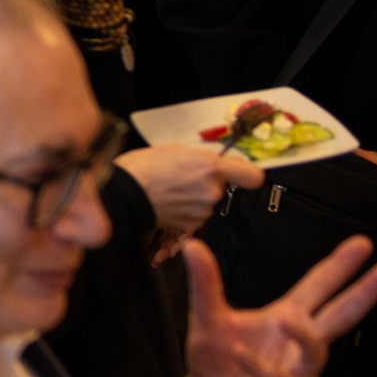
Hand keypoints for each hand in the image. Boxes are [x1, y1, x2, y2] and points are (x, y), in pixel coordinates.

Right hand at [116, 142, 262, 238]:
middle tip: (183, 177)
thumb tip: (215, 165)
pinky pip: (195, 216)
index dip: (247, 174)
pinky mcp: (191, 225)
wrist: (123, 193)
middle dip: (206, 183)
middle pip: (221, 188)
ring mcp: (203, 211)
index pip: (252, 176)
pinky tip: (168, 201)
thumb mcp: (175, 150)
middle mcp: (212, 192)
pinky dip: (184, 210)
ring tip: (171, 189)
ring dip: (194, 197)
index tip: (241, 174)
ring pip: (207, 202)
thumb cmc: (143, 168)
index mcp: (212, 168)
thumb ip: (202, 159)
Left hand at [179, 236, 376, 376]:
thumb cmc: (216, 362)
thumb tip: (192, 244)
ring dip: (305, 336)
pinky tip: (242, 355)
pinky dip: (264, 370)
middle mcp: (298, 343)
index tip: (362, 242)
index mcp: (286, 317)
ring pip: (317, 352)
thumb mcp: (207, 318)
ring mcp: (299, 373)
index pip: (318, 287)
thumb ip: (205, 284)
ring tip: (289, 320)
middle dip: (363, 294)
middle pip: (339, 315)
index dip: (339, 266)